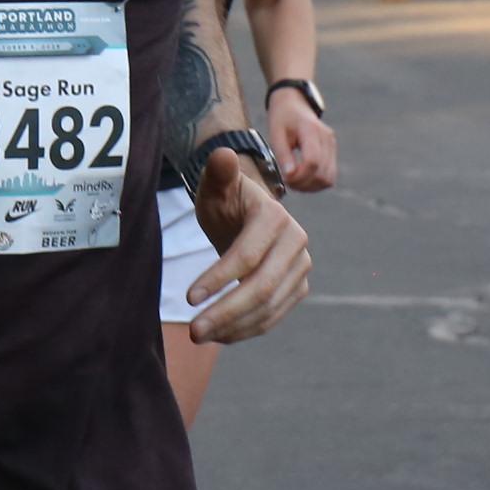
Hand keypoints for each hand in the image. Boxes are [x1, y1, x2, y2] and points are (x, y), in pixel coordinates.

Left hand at [181, 152, 313, 343]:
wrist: (247, 215)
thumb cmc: (225, 199)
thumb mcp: (216, 184)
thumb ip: (217, 172)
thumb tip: (222, 154)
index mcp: (276, 218)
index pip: (247, 255)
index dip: (219, 278)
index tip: (189, 298)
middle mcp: (296, 243)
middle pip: (262, 287)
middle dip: (226, 312)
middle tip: (193, 332)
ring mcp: (301, 268)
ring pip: (269, 307)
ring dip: (234, 326)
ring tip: (199, 335)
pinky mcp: (297, 288)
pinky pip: (274, 315)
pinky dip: (246, 329)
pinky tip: (219, 335)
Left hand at [266, 87, 338, 191]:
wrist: (294, 104)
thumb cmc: (282, 118)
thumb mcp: (276, 134)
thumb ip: (283, 155)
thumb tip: (290, 176)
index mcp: (311, 130)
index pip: (312, 161)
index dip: (300, 176)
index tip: (285, 178)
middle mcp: (326, 138)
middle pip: (322, 173)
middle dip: (304, 184)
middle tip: (288, 182)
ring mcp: (332, 145)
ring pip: (329, 178)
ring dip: (311, 186)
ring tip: (295, 181)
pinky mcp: (333, 152)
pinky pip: (330, 176)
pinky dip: (317, 183)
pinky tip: (303, 179)